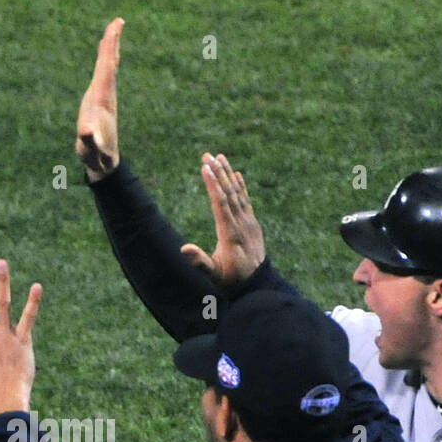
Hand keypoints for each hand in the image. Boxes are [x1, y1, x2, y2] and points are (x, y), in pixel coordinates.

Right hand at [76, 17, 122, 179]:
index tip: (116, 27)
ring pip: (109, 69)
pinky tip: (106, 60)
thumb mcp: (90, 149)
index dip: (109, 48)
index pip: (107, 67)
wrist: (106, 162)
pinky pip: (104, 77)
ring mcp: (104, 98)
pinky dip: (105, 64)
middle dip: (112, 43)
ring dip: (110, 51)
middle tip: (118, 21)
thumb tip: (86, 131)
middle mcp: (106, 95)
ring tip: (112, 34)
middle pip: (110, 64)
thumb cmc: (96, 155)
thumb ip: (88, 140)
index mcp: (103, 98)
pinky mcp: (101, 102)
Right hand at [180, 153, 266, 291]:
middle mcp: (241, 224)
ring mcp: (249, 223)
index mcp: (230, 234)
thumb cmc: (231, 281)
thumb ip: (200, 262)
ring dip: (228, 174)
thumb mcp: (214, 276)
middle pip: (229, 193)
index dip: (213, 185)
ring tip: (220, 157)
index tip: (206, 168)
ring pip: (238, 194)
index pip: (221, 204)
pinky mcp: (253, 224)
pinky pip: (246, 201)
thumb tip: (183, 249)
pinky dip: (242, 186)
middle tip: (208, 155)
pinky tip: (237, 174)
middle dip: (218, 173)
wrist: (257, 285)